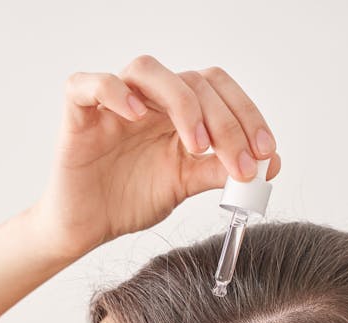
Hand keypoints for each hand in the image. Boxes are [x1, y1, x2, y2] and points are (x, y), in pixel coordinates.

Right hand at [27, 55, 281, 260]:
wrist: (86, 228)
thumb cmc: (128, 200)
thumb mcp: (185, 184)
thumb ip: (220, 170)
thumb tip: (269, 164)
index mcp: (176, 111)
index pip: (218, 90)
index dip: (247, 115)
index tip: (265, 154)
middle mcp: (148, 100)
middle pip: (192, 81)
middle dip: (225, 122)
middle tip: (239, 163)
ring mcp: (112, 104)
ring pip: (147, 69)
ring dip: (181, 101)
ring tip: (195, 144)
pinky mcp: (78, 114)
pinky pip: (89, 84)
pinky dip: (114, 92)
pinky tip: (136, 117)